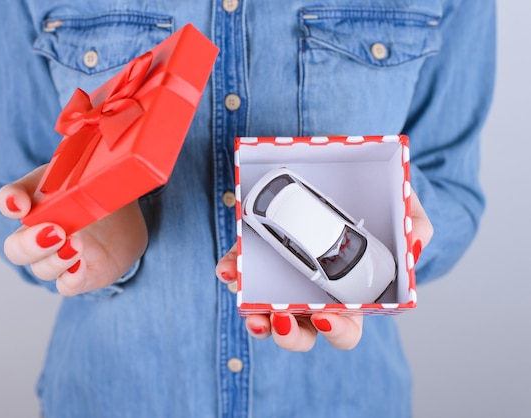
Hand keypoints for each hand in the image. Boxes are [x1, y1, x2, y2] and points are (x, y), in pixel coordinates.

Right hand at [0, 165, 147, 295]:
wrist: (128, 215)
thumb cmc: (97, 192)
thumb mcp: (82, 174)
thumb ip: (66, 171)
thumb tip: (52, 176)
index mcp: (37, 203)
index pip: (10, 201)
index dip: (10, 201)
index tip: (21, 202)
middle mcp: (41, 234)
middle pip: (16, 249)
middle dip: (30, 244)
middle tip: (54, 231)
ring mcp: (60, 257)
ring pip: (41, 270)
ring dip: (55, 259)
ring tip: (76, 243)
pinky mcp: (81, 275)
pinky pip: (66, 286)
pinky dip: (69, 279)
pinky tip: (80, 264)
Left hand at [215, 187, 432, 351]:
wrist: (345, 165)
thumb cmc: (375, 200)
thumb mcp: (403, 207)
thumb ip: (416, 226)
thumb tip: (413, 245)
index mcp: (350, 293)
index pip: (345, 328)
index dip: (337, 331)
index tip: (327, 317)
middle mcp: (313, 291)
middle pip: (301, 331)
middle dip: (290, 336)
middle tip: (283, 320)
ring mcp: (282, 275)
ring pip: (265, 313)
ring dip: (256, 319)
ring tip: (252, 311)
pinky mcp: (257, 253)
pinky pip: (239, 270)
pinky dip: (232, 272)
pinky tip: (230, 269)